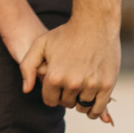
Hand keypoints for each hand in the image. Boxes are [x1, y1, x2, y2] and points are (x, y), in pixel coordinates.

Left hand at [23, 7, 120, 123]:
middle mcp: (72, 83)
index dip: (52, 94)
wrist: (95, 22)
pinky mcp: (107, 85)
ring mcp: (91, 85)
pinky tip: (91, 102)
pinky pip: (98, 108)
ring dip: (80, 101)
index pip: (50, 100)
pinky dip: (94, 110)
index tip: (57, 86)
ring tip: (81, 88)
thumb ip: (27, 67)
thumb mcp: (40, 44)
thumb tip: (26, 90)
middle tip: (70, 83)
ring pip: (82, 107)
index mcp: (54, 76)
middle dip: (66, 96)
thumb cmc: (66, 33)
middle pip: (66, 103)